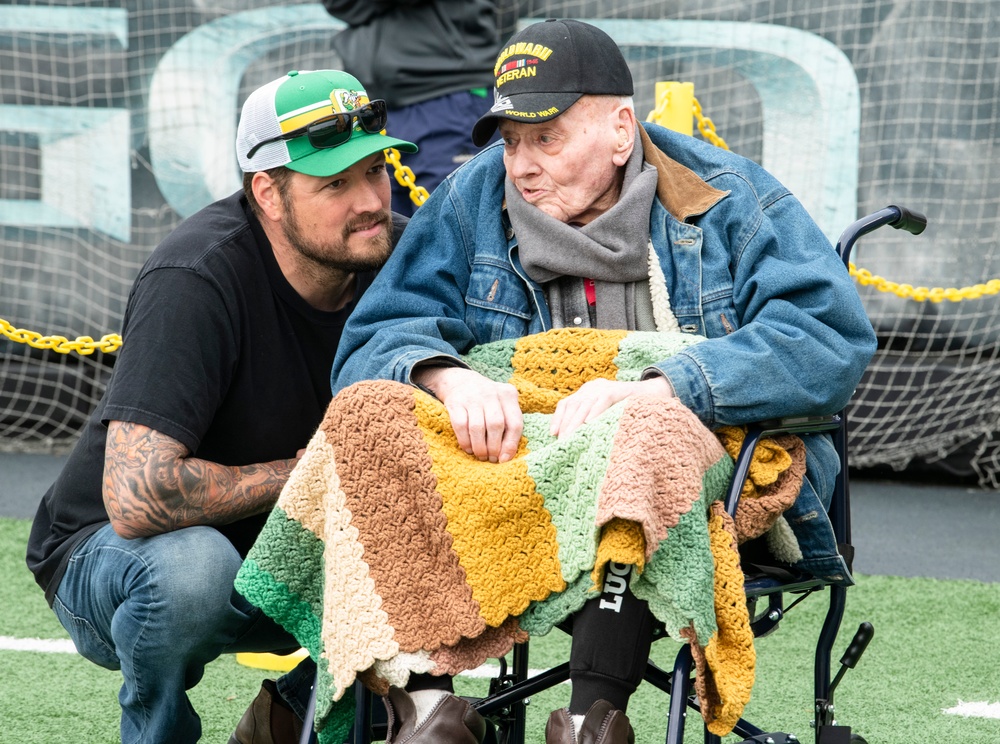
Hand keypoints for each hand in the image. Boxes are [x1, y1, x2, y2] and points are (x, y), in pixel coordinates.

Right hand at [413, 366, 522, 462]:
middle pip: (496, 425)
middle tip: (491, 459)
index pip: (515, 423)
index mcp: (508, 395)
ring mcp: (472, 397)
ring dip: (479, 447)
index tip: (504, 459)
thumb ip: (509, 426)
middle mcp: (491, 393)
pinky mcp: (455, 402)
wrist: (461, 381)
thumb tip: (506, 456)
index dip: (510, 444)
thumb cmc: (488, 402)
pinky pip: (460, 426)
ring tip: (480, 456)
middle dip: (494, 447)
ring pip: (478, 427)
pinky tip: (468, 448)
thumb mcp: (503, 405)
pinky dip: (465, 441)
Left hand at [550, 376, 673, 438]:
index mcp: (587, 391)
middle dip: (565, 424)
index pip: (566, 403)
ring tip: (570, 437)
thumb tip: (573, 439)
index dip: (558, 418)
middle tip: (561, 442)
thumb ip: (591, 420)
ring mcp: (604, 387)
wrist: (655, 395)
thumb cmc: (628, 409)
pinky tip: (589, 424)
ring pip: (584, 404)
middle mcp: (592, 387)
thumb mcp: (605, 413)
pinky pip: (602, 401)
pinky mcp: (616, 390)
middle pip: (573, 405)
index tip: (553, 434)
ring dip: (576, 422)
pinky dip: (595, 413)